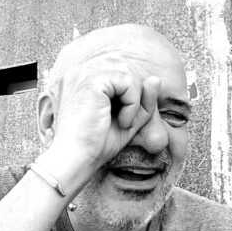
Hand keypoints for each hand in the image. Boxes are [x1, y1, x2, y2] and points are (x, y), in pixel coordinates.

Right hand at [43, 54, 160, 187]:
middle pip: (126, 70)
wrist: (75, 160)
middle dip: (135, 96)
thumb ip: (142, 100)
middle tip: (125, 122)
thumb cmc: (96, 144)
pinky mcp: (92, 80)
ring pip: (129, 74)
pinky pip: (128, 82)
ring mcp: (84, 73)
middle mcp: (81, 71)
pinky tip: (122, 121)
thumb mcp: (128, 120)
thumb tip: (156, 78)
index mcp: (84, 79)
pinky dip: (133, 103)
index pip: (120, 73)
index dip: (132, 95)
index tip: (123, 120)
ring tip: (123, 122)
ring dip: (134, 100)